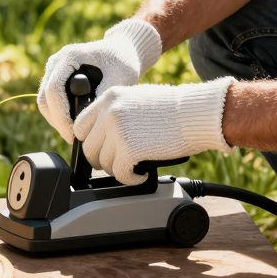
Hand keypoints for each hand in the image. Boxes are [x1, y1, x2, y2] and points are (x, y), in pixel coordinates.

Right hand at [36, 19, 163, 142]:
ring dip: (57, 121)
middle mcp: (56, 62)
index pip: (54, 89)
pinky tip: (76, 125)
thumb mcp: (119, 77)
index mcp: (69, 56)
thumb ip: (102, 95)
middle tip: (74, 139)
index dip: (61, 115)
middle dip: (58, 122)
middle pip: (44, 98)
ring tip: (76, 134)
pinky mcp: (55, 78)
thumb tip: (87, 120)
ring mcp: (53, 70)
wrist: (122, 50)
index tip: (75, 133)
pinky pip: (50, 102)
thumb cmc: (123, 62)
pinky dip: (59, 116)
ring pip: (44, 102)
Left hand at [73, 78, 234, 184]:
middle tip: (119, 163)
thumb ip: (116, 111)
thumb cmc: (174, 108)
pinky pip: (119, 174)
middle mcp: (109, 112)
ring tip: (135, 167)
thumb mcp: (137, 98)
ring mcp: (117, 130)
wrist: (196, 113)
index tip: (100, 150)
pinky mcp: (129, 150)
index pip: (80, 126)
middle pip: (89, 148)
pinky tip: (142, 175)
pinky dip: (130, 179)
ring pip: (104, 164)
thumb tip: (103, 133)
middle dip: (102, 160)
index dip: (90, 142)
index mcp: (109, 98)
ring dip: (119, 170)